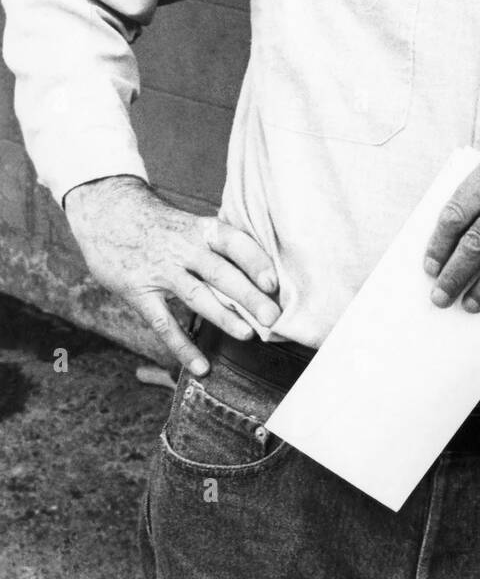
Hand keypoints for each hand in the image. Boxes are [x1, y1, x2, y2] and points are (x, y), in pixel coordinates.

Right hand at [64, 174, 280, 374]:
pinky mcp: (138, 292)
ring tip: (248, 335)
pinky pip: (163, 323)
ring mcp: (160, 271)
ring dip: (223, 317)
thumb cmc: (159, 223)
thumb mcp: (190, 223)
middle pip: (221, 273)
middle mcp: (183, 248)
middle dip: (249, 296)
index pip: (234, 242)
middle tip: (273, 317)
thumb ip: (217, 246)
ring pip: (196, 296)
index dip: (255, 261)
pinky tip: (201, 367)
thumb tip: (259, 273)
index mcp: (201, 229)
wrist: (107, 211)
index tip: (273, 282)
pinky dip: (183, 347)